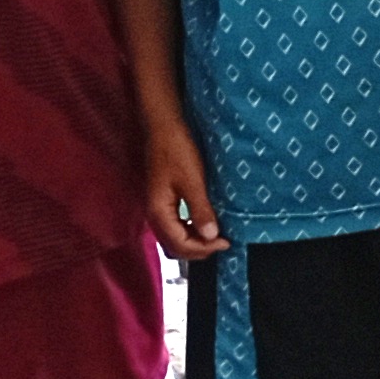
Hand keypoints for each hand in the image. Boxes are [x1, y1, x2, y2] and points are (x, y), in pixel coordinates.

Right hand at [145, 116, 229, 260]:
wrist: (165, 129)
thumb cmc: (177, 151)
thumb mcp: (193, 181)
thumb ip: (200, 210)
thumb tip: (211, 236)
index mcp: (159, 212)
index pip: (179, 244)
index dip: (203, 248)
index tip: (225, 242)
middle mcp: (154, 214)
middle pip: (174, 246)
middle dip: (198, 250)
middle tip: (222, 243)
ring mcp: (157, 208)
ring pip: (173, 238)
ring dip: (193, 242)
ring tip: (215, 237)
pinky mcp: (163, 201)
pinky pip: (174, 226)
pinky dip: (188, 231)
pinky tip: (202, 224)